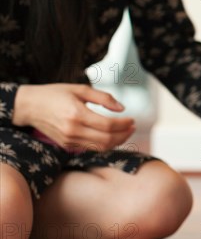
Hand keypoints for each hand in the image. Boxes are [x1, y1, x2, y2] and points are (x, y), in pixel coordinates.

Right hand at [13, 84, 134, 151]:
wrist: (29, 106)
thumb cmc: (55, 94)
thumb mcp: (80, 89)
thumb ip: (103, 98)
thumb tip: (122, 108)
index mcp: (76, 114)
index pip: (108, 125)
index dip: (124, 124)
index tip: (133, 120)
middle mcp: (72, 130)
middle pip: (106, 139)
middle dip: (124, 135)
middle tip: (133, 127)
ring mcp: (69, 140)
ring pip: (100, 147)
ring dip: (117, 142)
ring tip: (126, 132)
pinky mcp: (66, 145)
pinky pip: (91, 148)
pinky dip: (105, 144)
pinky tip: (112, 136)